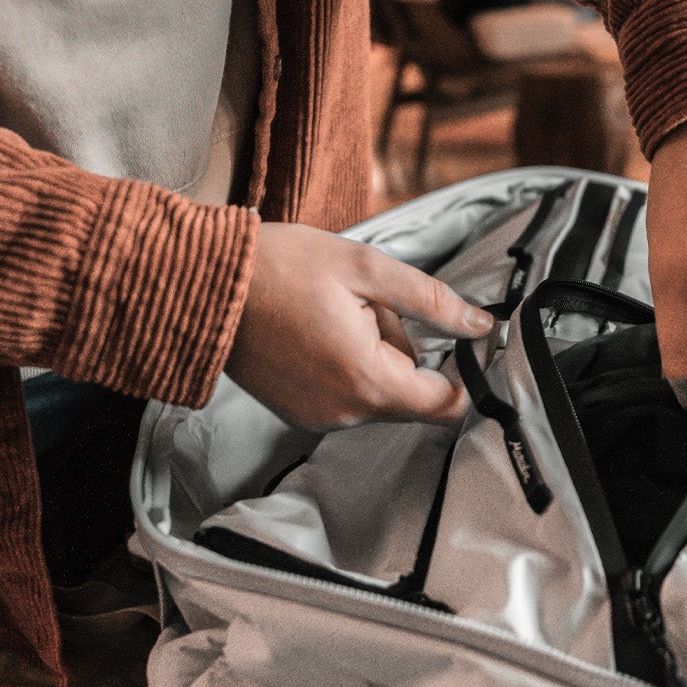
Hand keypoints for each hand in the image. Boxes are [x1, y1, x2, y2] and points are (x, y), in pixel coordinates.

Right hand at [225, 224, 494, 429]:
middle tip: (370, 306)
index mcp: (369, 380)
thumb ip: (431, 301)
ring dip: (375, 357)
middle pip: (412, 394)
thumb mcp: (366, 268)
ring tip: (335, 315)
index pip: (447, 403)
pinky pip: (348, 397)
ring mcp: (319, 418)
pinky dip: (347, 368)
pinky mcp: (300, 414)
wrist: (205, 286)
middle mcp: (346, 413)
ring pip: (380, 393)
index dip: (464, 371)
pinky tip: (318, 332)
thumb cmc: (281, 268)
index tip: (462, 337)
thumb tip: (480, 326)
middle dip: (406, 350)